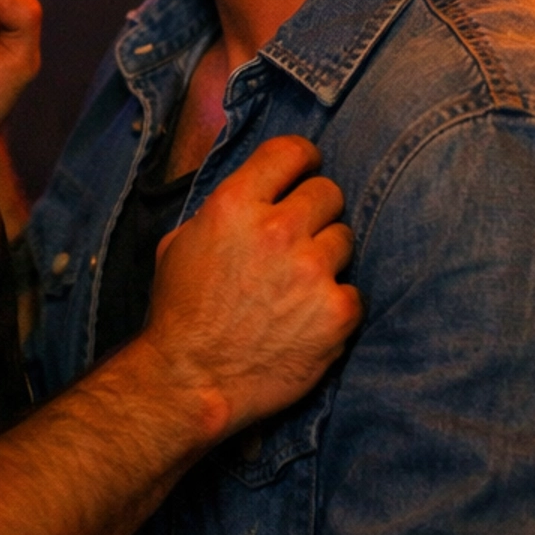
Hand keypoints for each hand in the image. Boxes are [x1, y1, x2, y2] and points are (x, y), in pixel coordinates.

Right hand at [140, 136, 359, 434]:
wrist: (192, 382)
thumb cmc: (181, 315)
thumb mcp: (180, 243)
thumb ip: (221, 211)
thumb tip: (255, 193)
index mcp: (234, 205)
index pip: (291, 152)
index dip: (303, 159)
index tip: (305, 171)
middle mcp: (277, 229)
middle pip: (328, 192)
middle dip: (316, 212)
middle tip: (300, 239)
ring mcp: (312, 271)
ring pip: (345, 239)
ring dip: (327, 258)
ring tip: (299, 286)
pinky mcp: (337, 312)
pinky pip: (354, 290)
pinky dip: (336, 305)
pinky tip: (308, 320)